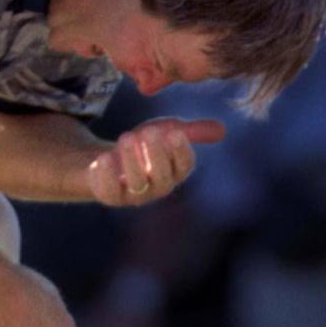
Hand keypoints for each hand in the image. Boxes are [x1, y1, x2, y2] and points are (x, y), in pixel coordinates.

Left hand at [87, 117, 224, 206]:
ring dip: (131, 160)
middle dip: (157, 153)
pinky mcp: (109, 195)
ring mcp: (133, 194)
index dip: (181, 150)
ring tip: (126, 137)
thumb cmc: (142, 147)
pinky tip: (103, 158)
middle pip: (161, 176)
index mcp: (174, 172)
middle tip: (150, 131)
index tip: (175, 132)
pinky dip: (106, 175)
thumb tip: (222, 130)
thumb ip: (192, 131)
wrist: (106, 161)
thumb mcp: (166, 132)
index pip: (183, 165)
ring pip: (136, 183)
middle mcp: (157, 186)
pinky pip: (109, 191)